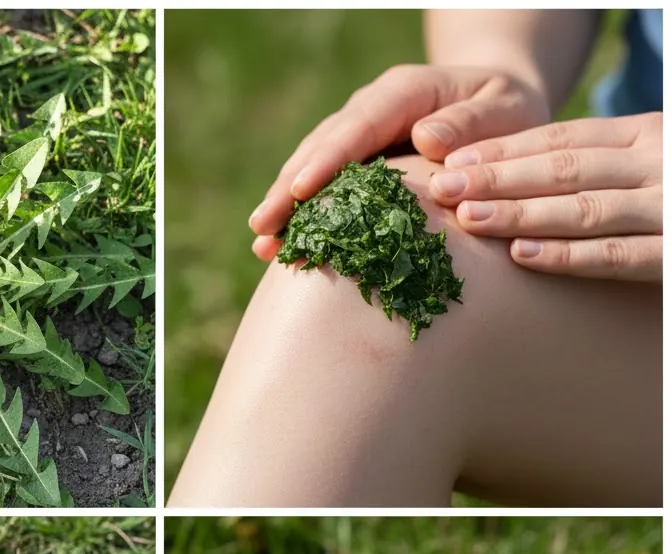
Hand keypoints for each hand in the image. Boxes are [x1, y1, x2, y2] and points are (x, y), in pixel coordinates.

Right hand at [249, 63, 548, 260]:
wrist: (500, 110)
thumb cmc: (508, 115)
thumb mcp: (507, 113)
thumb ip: (473, 124)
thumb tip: (427, 139)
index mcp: (406, 92)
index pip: (359, 125)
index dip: (328, 159)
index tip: (301, 191)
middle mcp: (372, 109)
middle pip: (321, 147)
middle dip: (288, 188)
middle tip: (262, 227)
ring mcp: (357, 135)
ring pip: (310, 165)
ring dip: (284, 205)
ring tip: (261, 243)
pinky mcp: (353, 161)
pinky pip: (319, 185)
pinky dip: (299, 214)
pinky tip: (279, 244)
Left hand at [429, 113, 661, 281]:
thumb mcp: (647, 167)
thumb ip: (598, 171)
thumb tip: (515, 188)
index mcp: (647, 135)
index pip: (563, 139)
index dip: (504, 149)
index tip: (450, 159)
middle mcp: (658, 162)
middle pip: (564, 168)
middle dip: (498, 177)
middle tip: (441, 187)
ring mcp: (669, 206)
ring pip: (585, 207)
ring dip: (522, 213)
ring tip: (468, 218)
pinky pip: (617, 255)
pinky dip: (568, 255)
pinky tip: (522, 257)